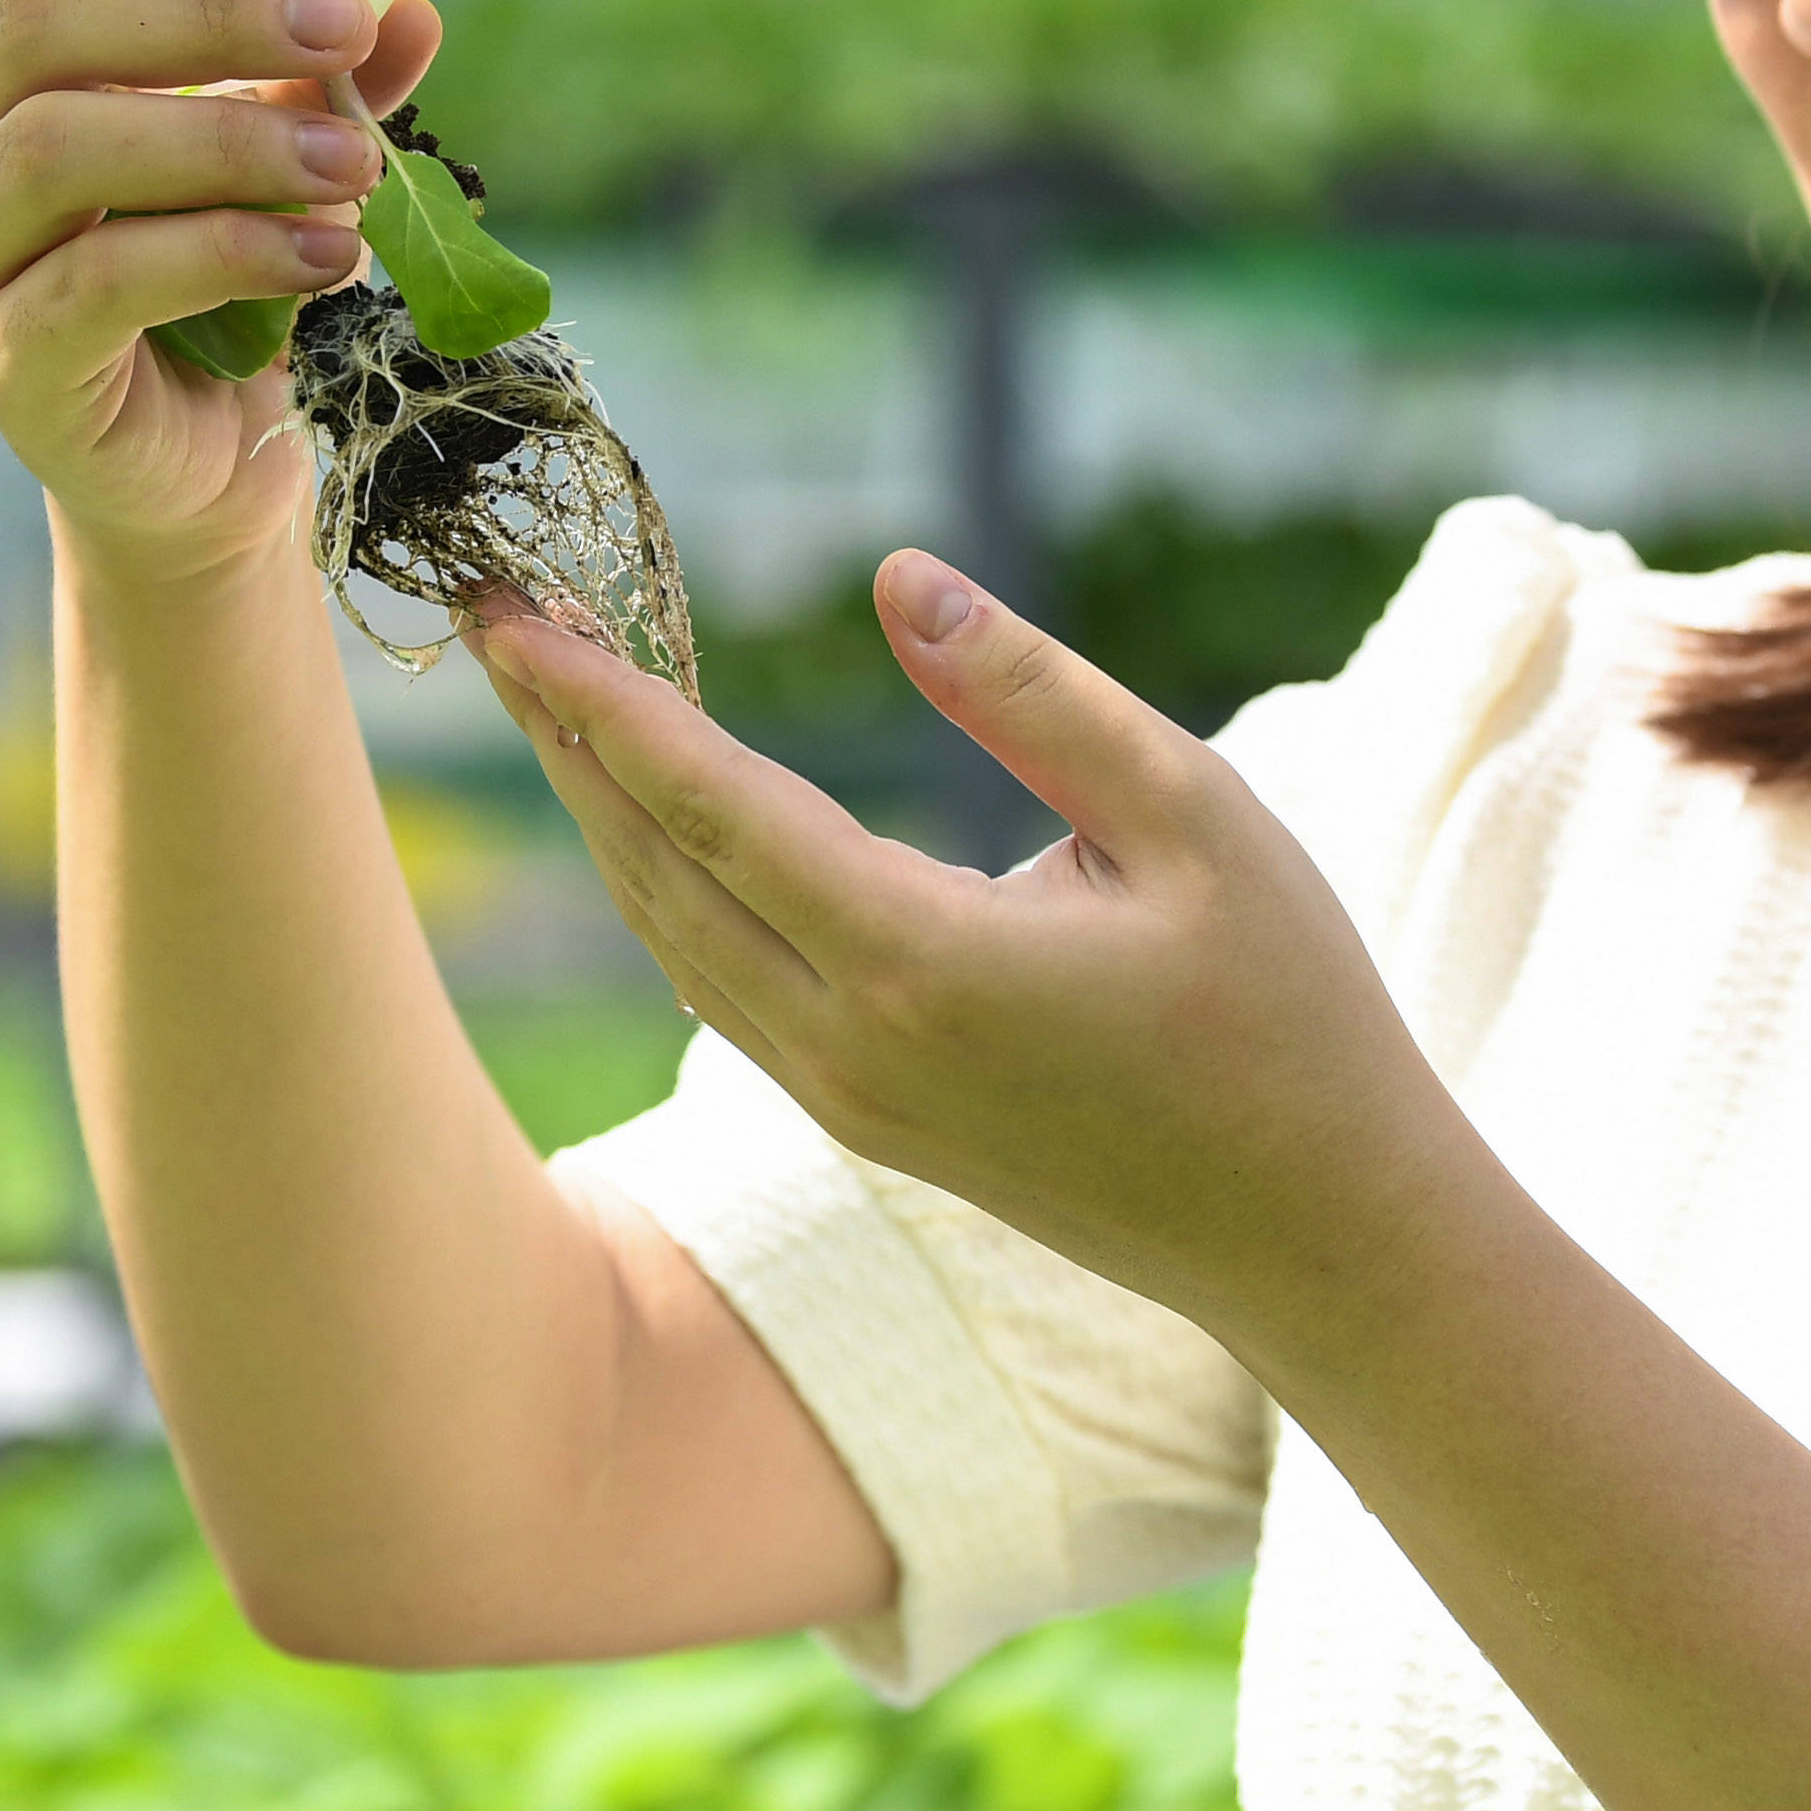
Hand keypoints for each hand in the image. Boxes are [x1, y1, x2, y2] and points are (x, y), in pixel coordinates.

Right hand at [0, 0, 444, 581]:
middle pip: (35, 26)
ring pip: (58, 149)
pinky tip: (328, 252)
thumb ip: (322, 73)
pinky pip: (102, 280)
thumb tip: (408, 11)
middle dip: (207, 14)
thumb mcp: (273, 139)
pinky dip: (231, 250)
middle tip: (340, 28)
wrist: (197, 457)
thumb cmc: (215, 264)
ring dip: (229, 140)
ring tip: (356, 161)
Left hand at [468, 556, 1474, 1340]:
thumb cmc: (1288, 1007)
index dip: (604, 700)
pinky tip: (657, 821)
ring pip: (675, 943)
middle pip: (655, 875)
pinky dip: (669, 891)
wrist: (1317, 1230)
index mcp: (925, 963)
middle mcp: (855, 1046)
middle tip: (493, 621)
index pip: (715, 809)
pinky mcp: (871, 1124)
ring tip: (552, 701)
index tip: (515, 610)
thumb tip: (897, 580)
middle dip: (566, 743)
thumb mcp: (1195, 816)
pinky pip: (724, 992)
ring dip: (605, 820)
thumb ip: (1036, 696)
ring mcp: (853, 1101)